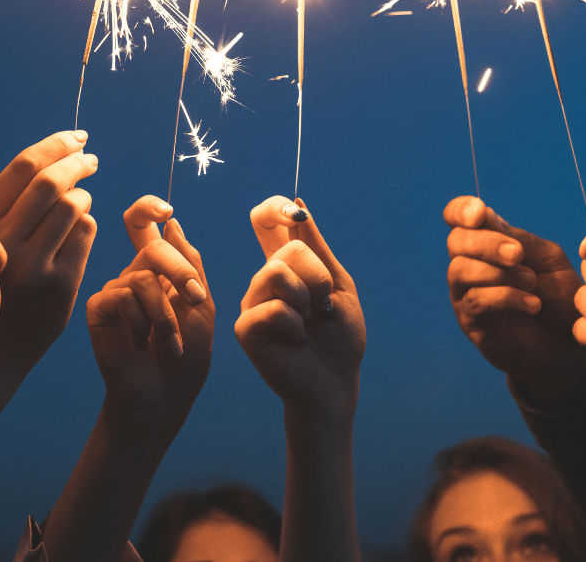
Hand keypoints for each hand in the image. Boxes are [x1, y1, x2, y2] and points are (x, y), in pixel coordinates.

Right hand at [0, 131, 97, 356]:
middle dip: (77, 162)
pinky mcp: (59, 287)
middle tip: (90, 157)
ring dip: (82, 194)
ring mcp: (32, 266)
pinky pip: (85, 234)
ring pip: (72, 205)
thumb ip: (6, 204)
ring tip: (80, 198)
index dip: (55, 144)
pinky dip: (87, 223)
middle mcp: (2, 242)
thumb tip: (49, 157)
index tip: (76, 136)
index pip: (22, 167)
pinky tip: (78, 229)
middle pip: (51, 182)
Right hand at [86, 196, 212, 427]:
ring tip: (171, 343)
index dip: (148, 208)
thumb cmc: (186, 357)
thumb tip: (172, 222)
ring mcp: (115, 291)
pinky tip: (143, 344)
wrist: (163, 396)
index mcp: (160, 271)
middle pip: (152, 246)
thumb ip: (190, 264)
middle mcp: (134, 275)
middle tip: (196, 299)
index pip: (145, 226)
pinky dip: (143, 322)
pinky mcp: (98, 307)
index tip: (166, 210)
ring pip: (142, 276)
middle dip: (180, 271)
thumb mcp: (201, 306)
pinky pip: (123, 295)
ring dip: (166, 313)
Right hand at [236, 196, 364, 418]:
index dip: (274, 208)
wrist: (336, 380)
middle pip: (288, 249)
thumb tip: (298, 205)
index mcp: (285, 266)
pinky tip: (297, 339)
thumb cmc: (340, 337)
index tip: (292, 214)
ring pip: (277, 272)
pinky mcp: (246, 327)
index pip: (265, 222)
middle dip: (318, 277)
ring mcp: (252, 302)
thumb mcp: (339, 285)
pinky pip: (273, 307)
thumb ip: (318, 248)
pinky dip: (296, 324)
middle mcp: (264, 280)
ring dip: (307, 299)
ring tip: (309, 323)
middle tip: (322, 307)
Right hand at [444, 196, 585, 405]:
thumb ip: (519, 239)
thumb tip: (488, 219)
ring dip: (497, 272)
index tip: (479, 213)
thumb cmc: (558, 298)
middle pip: (456, 241)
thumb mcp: (546, 260)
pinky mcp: (471, 322)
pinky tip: (532, 304)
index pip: (457, 218)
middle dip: (486, 244)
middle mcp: (469, 265)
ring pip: (460, 270)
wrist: (569, 344)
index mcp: (487, 242)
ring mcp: (465, 294)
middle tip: (517, 254)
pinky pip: (476, 301)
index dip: (460, 210)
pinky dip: (506, 297)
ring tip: (531, 282)